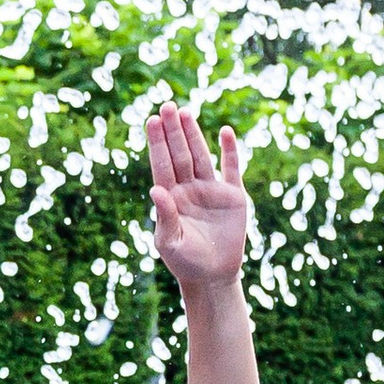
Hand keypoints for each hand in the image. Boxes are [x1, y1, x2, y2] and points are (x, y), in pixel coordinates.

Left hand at [146, 103, 248, 290]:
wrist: (213, 277)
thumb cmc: (186, 263)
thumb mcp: (170, 243)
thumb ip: (165, 216)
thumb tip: (156, 189)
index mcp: (170, 198)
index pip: (162, 164)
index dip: (157, 143)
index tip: (151, 120)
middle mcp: (188, 189)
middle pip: (180, 154)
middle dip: (173, 131)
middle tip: (167, 106)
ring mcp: (210, 190)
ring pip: (201, 156)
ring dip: (194, 135)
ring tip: (185, 112)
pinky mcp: (232, 197)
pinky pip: (232, 169)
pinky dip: (230, 151)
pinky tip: (225, 131)